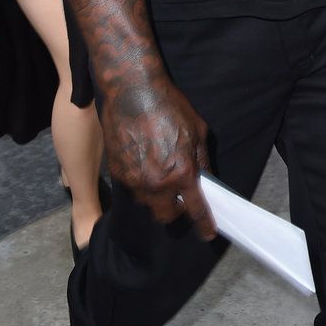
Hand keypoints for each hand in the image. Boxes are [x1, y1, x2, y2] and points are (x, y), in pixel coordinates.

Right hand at [102, 75, 216, 240]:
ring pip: (147, 204)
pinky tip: (144, 163)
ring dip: (156, 196)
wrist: (132, 91)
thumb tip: (207, 180)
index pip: (196, 210)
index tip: (207, 233)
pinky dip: (140, 183)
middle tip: (179, 195)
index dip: (204, 225)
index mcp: (181, 173)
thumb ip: (202, 160)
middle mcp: (157, 183)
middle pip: (166, 216)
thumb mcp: (197, 130)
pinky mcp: (118, 173)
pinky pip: (132, 189)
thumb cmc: (169, 106)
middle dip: (175, 209)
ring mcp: (134, 181)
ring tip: (159, 173)